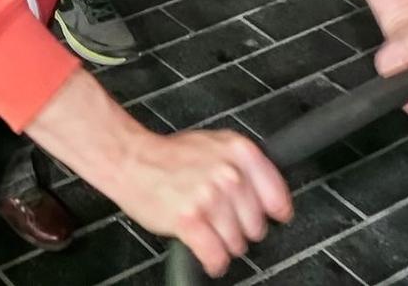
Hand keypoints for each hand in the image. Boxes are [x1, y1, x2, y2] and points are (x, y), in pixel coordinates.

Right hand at [105, 128, 290, 276]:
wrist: (130, 159)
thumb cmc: (170, 155)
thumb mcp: (215, 145)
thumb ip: (246, 167)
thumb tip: (274, 199)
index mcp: (239, 152)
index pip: (277, 197)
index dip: (271, 212)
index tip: (266, 217)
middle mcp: (228, 174)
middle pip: (256, 226)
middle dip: (240, 228)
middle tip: (222, 219)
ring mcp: (209, 197)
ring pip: (237, 244)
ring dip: (223, 244)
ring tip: (207, 229)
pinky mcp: (190, 220)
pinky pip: (216, 256)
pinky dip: (213, 262)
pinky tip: (207, 254)